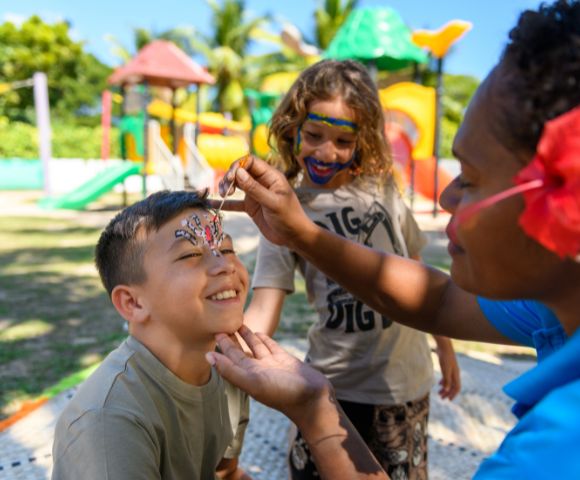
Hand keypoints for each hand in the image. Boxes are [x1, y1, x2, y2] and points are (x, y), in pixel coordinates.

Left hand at [206, 325, 332, 424]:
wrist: (313, 399)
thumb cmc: (283, 394)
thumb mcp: (253, 382)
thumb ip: (230, 370)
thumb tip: (208, 356)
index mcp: (247, 376)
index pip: (229, 358)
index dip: (221, 346)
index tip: (212, 331)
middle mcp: (257, 369)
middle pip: (239, 351)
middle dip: (230, 339)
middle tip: (221, 323)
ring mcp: (271, 364)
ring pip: (255, 346)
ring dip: (246, 336)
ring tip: (238, 323)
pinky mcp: (284, 359)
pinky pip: (270, 346)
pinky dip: (263, 339)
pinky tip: (258, 332)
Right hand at [210, 155, 311, 246]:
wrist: (294, 236)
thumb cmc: (289, 217)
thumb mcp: (272, 203)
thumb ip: (255, 188)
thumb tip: (238, 173)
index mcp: (271, 176)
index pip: (251, 162)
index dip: (238, 166)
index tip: (230, 178)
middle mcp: (262, 182)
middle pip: (241, 172)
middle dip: (230, 177)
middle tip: (225, 189)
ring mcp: (256, 194)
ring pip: (236, 185)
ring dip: (226, 188)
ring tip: (221, 195)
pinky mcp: (251, 207)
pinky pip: (235, 203)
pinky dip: (224, 203)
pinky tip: (212, 203)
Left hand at [435, 340, 460, 399]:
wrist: (444, 346)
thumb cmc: (445, 357)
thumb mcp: (445, 369)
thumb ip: (446, 379)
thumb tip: (446, 389)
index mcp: (456, 374)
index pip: (457, 387)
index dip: (453, 394)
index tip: (448, 400)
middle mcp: (455, 373)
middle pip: (453, 386)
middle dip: (448, 393)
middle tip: (441, 398)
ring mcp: (451, 370)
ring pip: (449, 382)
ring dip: (445, 388)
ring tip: (439, 393)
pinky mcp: (447, 367)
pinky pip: (447, 377)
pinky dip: (443, 382)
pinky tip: (439, 384)